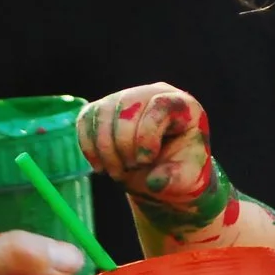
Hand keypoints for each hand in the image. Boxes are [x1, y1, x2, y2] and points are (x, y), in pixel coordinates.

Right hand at [77, 85, 238, 238]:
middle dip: (123, 145)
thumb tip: (154, 181)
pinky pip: (86, 120)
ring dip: (105, 149)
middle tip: (130, 170)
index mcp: (180, 104)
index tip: (144, 161)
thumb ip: (177, 179)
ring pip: (102, 113)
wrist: (161, 171)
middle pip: (126, 106)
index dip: (147, 134)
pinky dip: (89, 146)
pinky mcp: (102, 110)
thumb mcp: (189, 178)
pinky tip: (100, 166)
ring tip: (117, 172)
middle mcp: (150, 93)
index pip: (159, 105)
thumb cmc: (180, 169)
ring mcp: (124, 98)